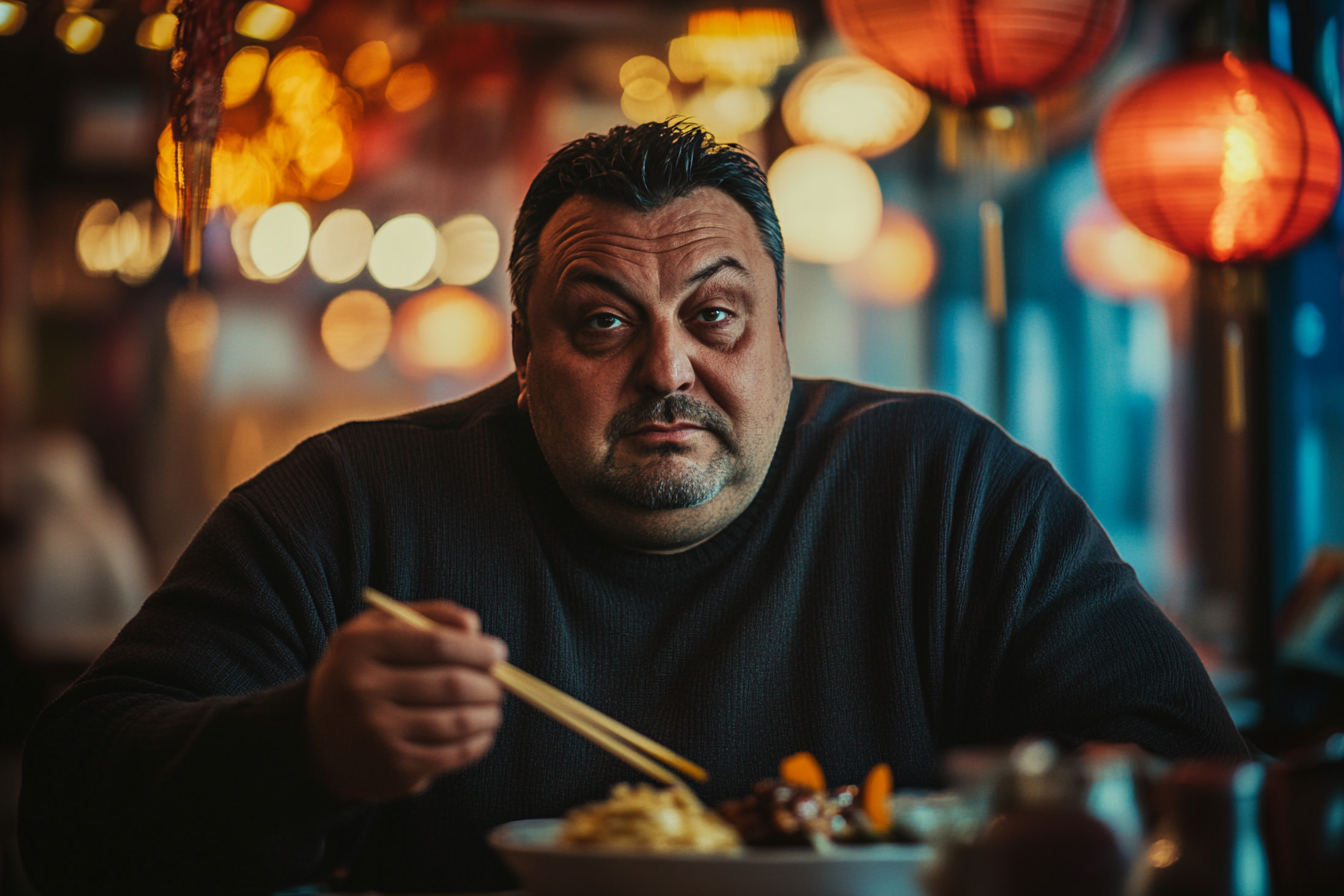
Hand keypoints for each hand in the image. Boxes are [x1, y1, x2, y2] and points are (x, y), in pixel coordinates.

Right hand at [306, 600, 507, 800]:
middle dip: (488, 683)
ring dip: (488, 714)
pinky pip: (451, 755)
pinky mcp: (392, 770)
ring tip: (494, 707)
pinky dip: (478, 743)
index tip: (498, 652)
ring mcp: (378, 734)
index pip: (437, 644)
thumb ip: (427, 616)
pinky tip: (482, 733)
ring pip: (456, 722)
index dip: (477, 649)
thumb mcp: (376, 631)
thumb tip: (474, 626)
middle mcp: (364, 691)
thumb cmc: (359, 673)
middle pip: (451, 684)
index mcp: (361, 648)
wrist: (314, 739)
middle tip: (500, 683)